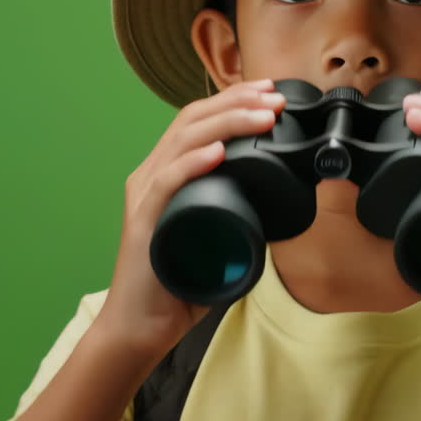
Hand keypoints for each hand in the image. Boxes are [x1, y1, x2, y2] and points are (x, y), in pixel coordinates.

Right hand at [98, 79, 285, 361]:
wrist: (141, 327)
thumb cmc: (179, 284)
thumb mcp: (217, 238)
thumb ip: (239, 218)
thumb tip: (279, 210)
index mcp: (167, 174)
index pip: (199, 121)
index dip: (234, 100)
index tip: (270, 93)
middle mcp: (152, 175)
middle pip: (193, 120)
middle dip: (237, 102)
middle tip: (275, 97)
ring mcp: (145, 196)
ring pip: (183, 141)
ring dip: (227, 123)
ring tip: (263, 116)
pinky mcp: (143, 223)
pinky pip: (167, 183)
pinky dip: (193, 163)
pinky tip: (217, 152)